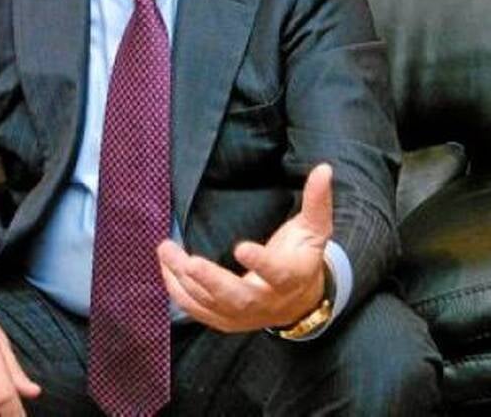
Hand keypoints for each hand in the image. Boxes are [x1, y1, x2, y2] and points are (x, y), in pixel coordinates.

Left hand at [157, 163, 333, 332]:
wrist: (299, 301)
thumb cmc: (302, 257)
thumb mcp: (315, 229)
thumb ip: (317, 201)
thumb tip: (324, 170)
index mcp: (291, 277)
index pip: (277, 273)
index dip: (260, 263)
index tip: (242, 246)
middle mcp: (267, 301)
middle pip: (238, 297)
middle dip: (212, 280)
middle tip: (189, 261)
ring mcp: (244, 315)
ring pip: (211, 304)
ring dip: (185, 281)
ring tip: (167, 251)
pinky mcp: (225, 321)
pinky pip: (198, 310)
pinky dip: (178, 292)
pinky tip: (166, 268)